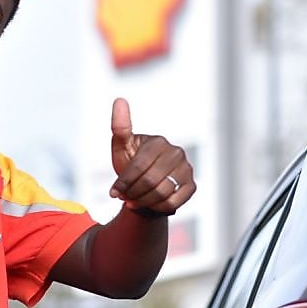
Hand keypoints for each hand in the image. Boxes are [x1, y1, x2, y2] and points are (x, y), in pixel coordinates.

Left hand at [108, 98, 193, 215]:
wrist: (144, 181)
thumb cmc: (131, 161)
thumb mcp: (121, 146)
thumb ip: (120, 126)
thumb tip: (119, 100)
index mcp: (158, 142)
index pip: (138, 166)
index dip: (124, 182)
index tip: (113, 192)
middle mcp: (176, 153)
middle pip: (150, 181)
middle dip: (133, 193)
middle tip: (123, 198)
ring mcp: (187, 169)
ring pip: (162, 193)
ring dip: (143, 202)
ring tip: (133, 201)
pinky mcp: (192, 185)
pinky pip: (174, 202)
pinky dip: (157, 207)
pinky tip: (149, 204)